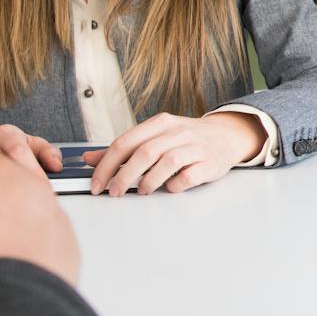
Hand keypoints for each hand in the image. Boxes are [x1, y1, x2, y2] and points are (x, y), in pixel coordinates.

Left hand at [85, 111, 264, 196]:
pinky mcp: (209, 163)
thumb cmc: (186, 139)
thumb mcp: (154, 137)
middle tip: (114, 192)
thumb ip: (124, 148)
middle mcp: (178, 132)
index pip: (125, 142)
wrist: (226, 136)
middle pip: (144, 153)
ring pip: (166, 163)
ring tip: (143, 191)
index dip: (106, 165)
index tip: (97, 183)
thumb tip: (90, 158)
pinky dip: (174, 186)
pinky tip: (170, 188)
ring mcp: (195, 147)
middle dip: (123, 177)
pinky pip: (188, 177)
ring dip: (149, 182)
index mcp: (160, 123)